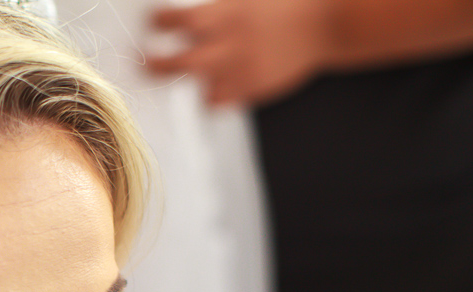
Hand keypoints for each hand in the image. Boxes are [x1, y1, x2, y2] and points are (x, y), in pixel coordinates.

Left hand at [145, 0, 334, 105]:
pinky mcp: (253, 88)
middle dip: (157, 63)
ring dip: (188, 80)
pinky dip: (212, 95)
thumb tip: (186, 13)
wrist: (324, 23)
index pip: (177, 21)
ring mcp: (241, 70)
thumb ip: (215, 5)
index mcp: (225, 14)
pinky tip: (214, 85)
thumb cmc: (284, 5)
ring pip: (199, 85)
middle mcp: (229, 45)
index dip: (160, 22)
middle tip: (148, 60)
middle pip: (179, 62)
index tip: (154, 22)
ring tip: (183, 73)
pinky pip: (220, 100)